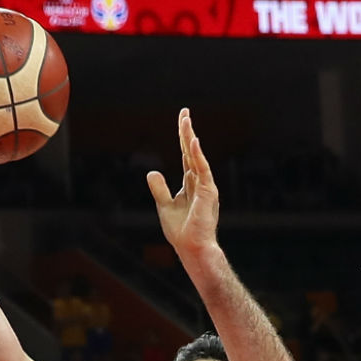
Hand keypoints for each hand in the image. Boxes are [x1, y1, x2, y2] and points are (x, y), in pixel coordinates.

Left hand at [145, 108, 219, 257]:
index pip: (187, 156)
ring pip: (197, 157)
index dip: (184, 139)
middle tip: (184, 112)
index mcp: (192, 184)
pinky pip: (202, 169)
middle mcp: (201, 182)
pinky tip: (193, 141)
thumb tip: (152, 172)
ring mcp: (206, 186)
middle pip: (192, 151)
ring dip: (191, 138)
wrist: (192, 249)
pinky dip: (198, 155)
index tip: (183, 120)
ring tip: (186, 121)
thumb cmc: (181, 232)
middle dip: (187, 132)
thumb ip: (159, 189)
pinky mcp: (208, 193)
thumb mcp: (164, 206)